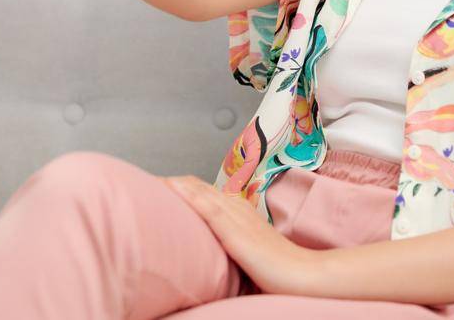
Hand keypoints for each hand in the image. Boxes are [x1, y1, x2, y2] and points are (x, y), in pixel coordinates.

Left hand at [161, 175, 326, 296]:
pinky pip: (210, 210)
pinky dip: (191, 197)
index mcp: (242, 213)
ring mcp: (237, 220)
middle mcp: (238, 210)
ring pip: (202, 194)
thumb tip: (217, 250)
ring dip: (177, 185)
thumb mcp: (253, 250)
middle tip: (150, 180)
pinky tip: (175, 190)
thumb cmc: (280, 269)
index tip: (164, 186)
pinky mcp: (237, 234)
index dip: (186, 187)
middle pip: (201, 189)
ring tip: (154, 179)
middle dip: (176, 183)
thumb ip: (236, 243)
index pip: (208, 193)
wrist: (303, 275)